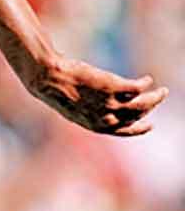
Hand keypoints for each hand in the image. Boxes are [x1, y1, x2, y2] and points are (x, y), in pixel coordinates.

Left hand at [27, 57, 167, 136]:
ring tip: (161, 90)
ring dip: (156, 97)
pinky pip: (137, 87)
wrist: (48, 79)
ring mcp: (110, 103)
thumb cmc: (57, 91)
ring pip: (143, 104)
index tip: (150, 125)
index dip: (139, 129)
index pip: (124, 131)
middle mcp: (106, 118)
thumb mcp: (74, 108)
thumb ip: (90, 112)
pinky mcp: (113, 87)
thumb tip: (99, 109)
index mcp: (96, 126)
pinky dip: (145, 83)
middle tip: (159, 98)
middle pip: (137, 116)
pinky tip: (147, 79)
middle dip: (150, 108)